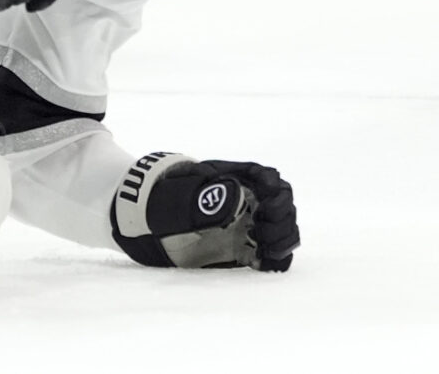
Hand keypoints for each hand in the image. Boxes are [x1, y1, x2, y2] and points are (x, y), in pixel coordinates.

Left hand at [110, 153, 298, 272]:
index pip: (269, 178)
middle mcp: (250, 200)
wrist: (153, 226)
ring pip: (285, 228)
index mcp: (237, 179)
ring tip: (263, 247)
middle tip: (262, 231)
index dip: (273, 189)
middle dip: (280, 217)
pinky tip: (263, 261)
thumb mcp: (179, 197)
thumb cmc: (165, 204)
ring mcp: (250, 225)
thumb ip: (204, 199)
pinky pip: (274, 254)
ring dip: (282, 238)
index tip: (265, 202)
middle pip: (284, 203)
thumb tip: (234, 201)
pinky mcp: (247, 251)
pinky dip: (277, 258)